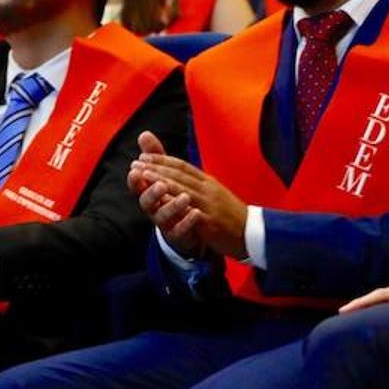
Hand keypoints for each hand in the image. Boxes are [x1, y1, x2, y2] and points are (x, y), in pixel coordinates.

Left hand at [134, 142, 248, 259]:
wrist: (251, 233)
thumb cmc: (230, 214)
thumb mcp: (214, 194)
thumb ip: (196, 184)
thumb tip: (179, 176)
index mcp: (208, 182)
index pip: (182, 166)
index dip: (162, 160)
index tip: (143, 156)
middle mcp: (208, 189)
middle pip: (179, 175)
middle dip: (155, 168)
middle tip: (136, 163)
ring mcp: (209, 204)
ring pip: (182, 189)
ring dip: (161, 181)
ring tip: (144, 176)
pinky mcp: (210, 222)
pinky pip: (190, 211)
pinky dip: (176, 204)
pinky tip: (162, 201)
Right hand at [340, 248, 388, 328]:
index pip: (385, 295)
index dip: (366, 302)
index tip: (345, 310)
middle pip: (378, 298)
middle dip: (358, 306)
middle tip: (337, 320)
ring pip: (382, 301)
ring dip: (366, 308)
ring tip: (347, 322)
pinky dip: (377, 309)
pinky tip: (372, 320)